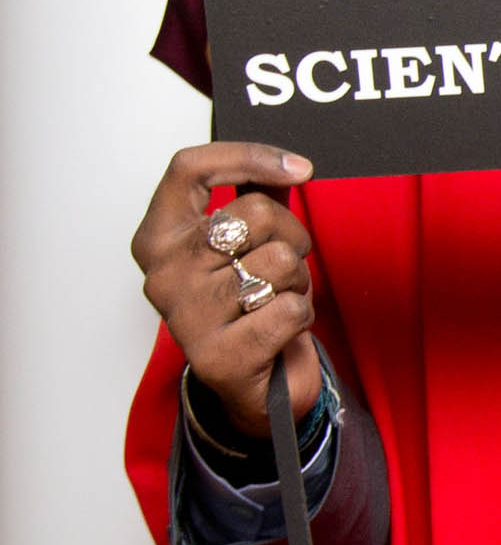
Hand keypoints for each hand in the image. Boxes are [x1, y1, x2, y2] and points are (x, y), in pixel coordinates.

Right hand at [133, 145, 322, 435]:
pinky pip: (290, 307)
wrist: (255, 387)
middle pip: (254, 213)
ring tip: (275, 300)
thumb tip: (287, 168)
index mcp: (157, 238)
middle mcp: (162, 273)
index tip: (298, 169)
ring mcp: (185, 315)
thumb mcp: (243, 247)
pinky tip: (279, 330)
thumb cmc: (248, 307)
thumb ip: (253, 201)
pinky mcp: (219, 356)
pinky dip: (301, 315)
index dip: (249, 156)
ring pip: (280, 261)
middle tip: (284, 266)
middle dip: (292, 235)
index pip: (188, 168)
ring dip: (297, 281)